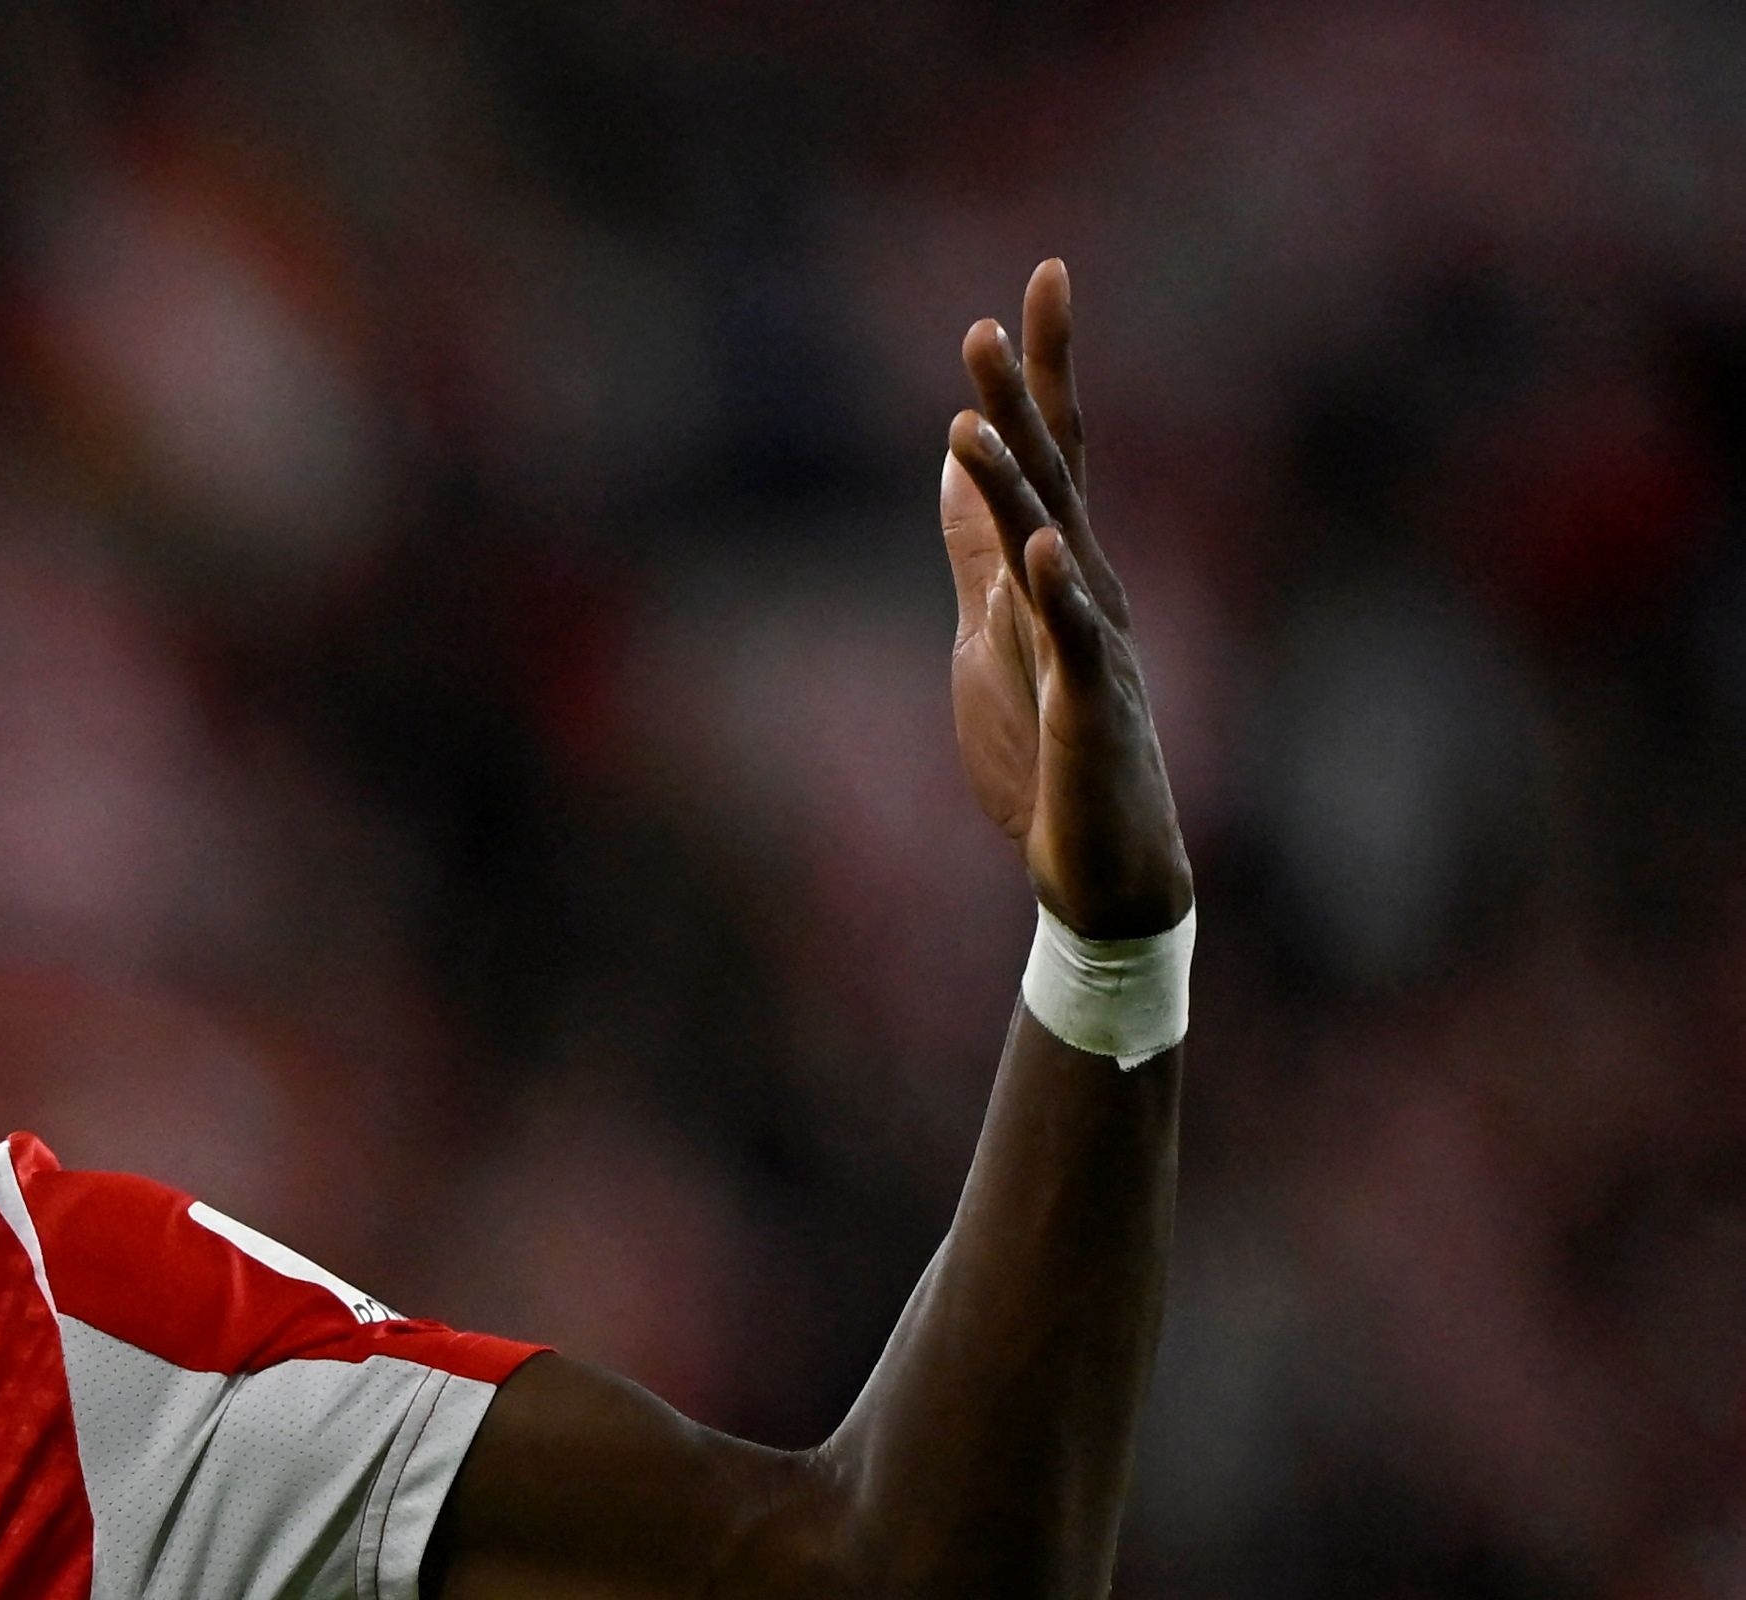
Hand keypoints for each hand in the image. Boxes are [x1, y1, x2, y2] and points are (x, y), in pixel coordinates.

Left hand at [942, 262, 1190, 938]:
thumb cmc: (1050, 751)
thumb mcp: (992, 632)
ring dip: (1014, 481)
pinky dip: (1058, 593)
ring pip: (1055, 542)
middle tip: (994, 315)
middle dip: (1025, 396)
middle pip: (1055, 472)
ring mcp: (1093, 642)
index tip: (1036, 279)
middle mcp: (1087, 586)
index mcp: (1061, 569)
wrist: (1100, 864)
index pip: (1052, 449)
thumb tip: (955, 465)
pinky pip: (1076, 640)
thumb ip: (978, 551)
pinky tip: (1041, 548)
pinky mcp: (1091, 704)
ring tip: (972, 418)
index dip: (1040, 369)